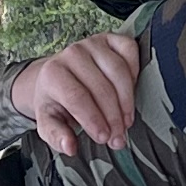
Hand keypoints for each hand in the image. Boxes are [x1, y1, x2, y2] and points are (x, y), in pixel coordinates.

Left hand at [10, 27, 143, 153]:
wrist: (59, 76)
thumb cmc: (57, 101)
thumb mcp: (49, 121)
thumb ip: (56, 135)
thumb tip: (70, 147)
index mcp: (52, 73)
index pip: (76, 97)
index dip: (93, 119)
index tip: (104, 137)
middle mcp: (72, 53)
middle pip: (100, 87)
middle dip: (113, 117)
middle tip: (118, 137)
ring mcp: (92, 43)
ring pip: (118, 71)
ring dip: (127, 100)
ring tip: (127, 121)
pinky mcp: (110, 38)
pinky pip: (130, 50)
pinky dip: (136, 72)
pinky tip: (132, 92)